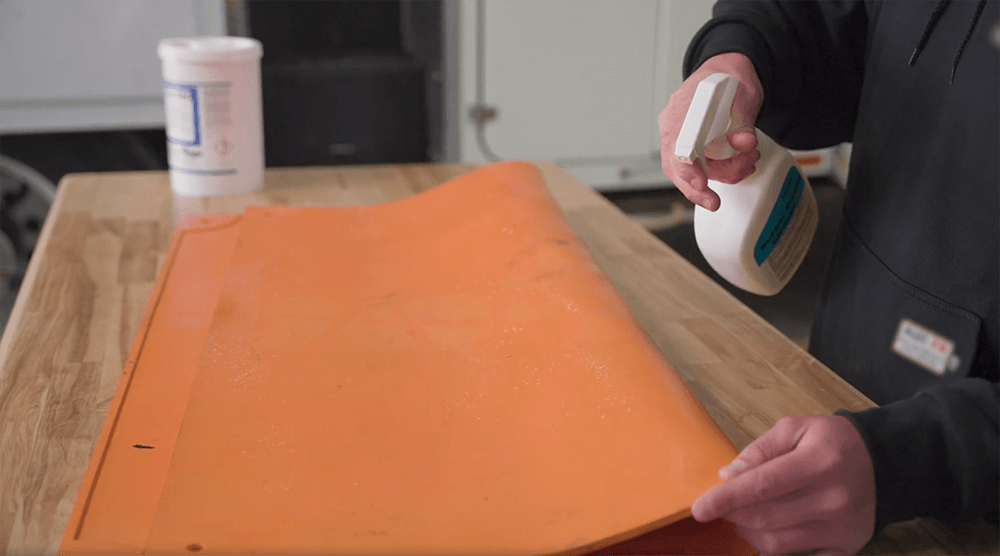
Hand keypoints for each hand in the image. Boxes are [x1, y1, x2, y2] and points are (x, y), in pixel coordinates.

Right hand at [658, 52, 764, 210]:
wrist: (727, 72)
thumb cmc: (730, 79)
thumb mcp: (744, 93)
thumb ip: (743, 119)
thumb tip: (744, 144)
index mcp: (683, 107)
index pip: (676, 143)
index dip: (686, 167)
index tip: (700, 182)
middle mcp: (675, 126)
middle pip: (676, 166)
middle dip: (696, 188)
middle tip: (714, 202)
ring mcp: (680, 139)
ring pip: (691, 172)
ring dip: (723, 174)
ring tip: (748, 160)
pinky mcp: (690, 148)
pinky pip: (700, 169)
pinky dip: (722, 172)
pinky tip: (740, 164)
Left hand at [691, 415, 875, 555]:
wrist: (885, 462)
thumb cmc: (832, 442)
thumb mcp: (796, 429)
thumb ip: (760, 450)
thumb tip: (728, 475)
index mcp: (819, 462)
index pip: (762, 485)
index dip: (726, 498)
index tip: (699, 508)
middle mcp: (834, 498)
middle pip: (765, 517)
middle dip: (733, 514)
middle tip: (721, 505)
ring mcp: (842, 527)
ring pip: (777, 544)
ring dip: (749, 532)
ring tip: (743, 516)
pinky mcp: (848, 547)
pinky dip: (776, 552)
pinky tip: (766, 535)